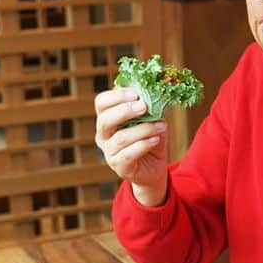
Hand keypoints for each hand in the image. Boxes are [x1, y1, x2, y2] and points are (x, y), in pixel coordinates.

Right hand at [94, 87, 167, 206]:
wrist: (154, 169)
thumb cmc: (150, 140)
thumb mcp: (152, 121)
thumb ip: (151, 110)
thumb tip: (156, 95)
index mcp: (108, 119)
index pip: (101, 103)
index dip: (116, 96)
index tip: (135, 93)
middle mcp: (103, 135)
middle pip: (105, 120)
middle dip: (125, 111)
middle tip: (144, 106)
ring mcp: (109, 152)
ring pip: (121, 138)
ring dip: (143, 129)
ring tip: (161, 126)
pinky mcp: (120, 167)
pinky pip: (128, 154)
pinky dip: (143, 145)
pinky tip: (156, 139)